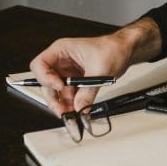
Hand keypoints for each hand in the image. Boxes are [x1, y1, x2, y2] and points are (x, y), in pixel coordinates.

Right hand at [29, 18, 161, 116]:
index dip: (45, 78)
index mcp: (61, 50)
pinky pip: (69, 96)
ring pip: (57, 93)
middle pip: (46, 83)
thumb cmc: (112, 48)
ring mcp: (68, 72)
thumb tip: (80, 107)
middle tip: (63, 111)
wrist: (126, 50)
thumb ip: (88, 91)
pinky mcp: (76, 81)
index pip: (40, 65)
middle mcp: (61, 61)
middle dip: (54, 99)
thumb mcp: (100, 70)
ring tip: (72, 116)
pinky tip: (77, 112)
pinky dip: (72, 105)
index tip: (59, 87)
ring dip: (63, 105)